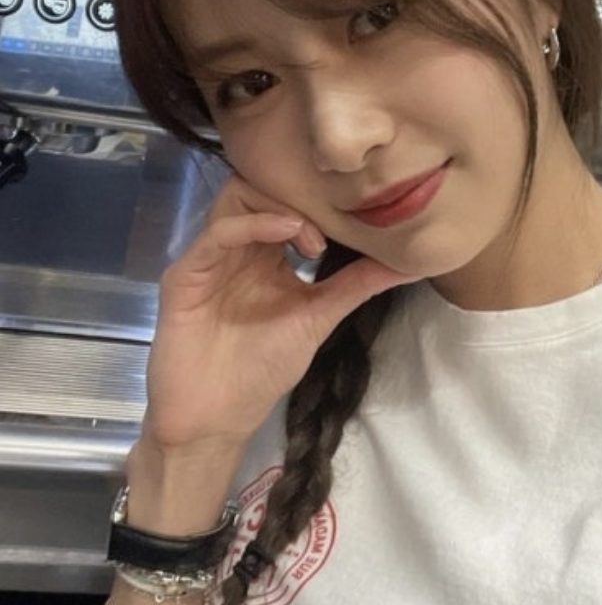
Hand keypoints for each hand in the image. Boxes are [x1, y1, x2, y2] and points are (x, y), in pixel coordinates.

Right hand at [141, 175, 413, 453]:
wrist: (217, 418)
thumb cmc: (262, 368)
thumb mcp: (319, 316)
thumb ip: (358, 284)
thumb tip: (411, 263)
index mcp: (264, 253)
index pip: (284, 199)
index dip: (317, 199)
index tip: (350, 219)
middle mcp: (237, 247)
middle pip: (259, 185)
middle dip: (298, 197)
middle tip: (326, 234)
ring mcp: (210, 257)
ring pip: (237, 196)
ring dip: (280, 206)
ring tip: (310, 242)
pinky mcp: (187, 274)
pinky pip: (219, 232)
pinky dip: (257, 224)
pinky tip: (290, 235)